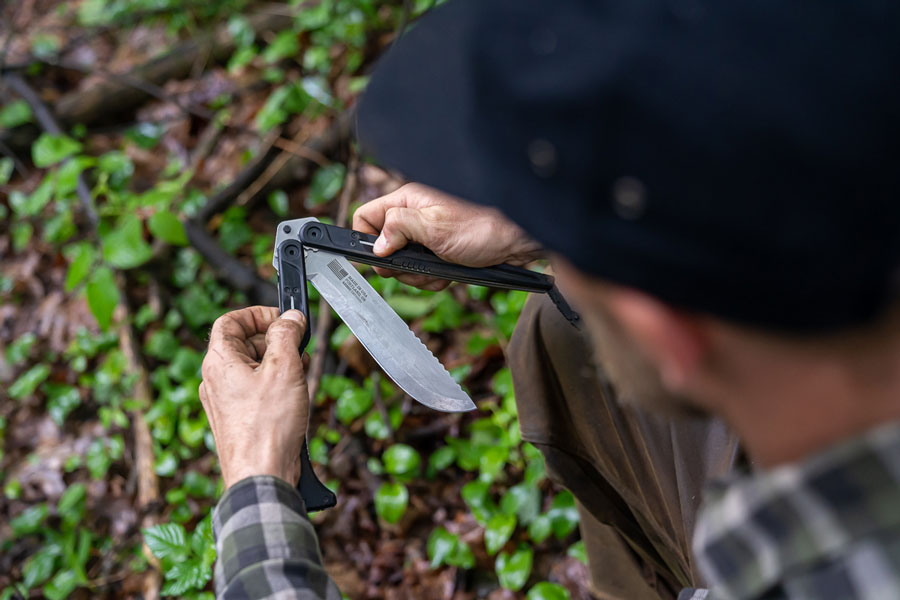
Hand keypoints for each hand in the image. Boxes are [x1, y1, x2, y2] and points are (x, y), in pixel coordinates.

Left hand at [199, 306, 308, 488]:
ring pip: (253, 369)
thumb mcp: (284, 367)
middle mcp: (216, 381)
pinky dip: (276, 387)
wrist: (262, 477)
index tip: (282, 318)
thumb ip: (287, 335)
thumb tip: (290, 318)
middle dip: (275, 341)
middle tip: (299, 347)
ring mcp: (225, 403)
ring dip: (279, 364)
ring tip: (301, 374)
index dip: (257, 314)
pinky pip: (255, 392)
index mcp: (219, 362)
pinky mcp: (237, 421)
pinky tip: (295, 397)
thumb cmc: (267, 427)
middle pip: (244, 344)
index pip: (231, 321)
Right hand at [352, 183, 542, 289]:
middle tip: (417, 268)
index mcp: (408, 200)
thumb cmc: (484, 226)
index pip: (367, 217)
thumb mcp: (436, 228)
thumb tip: (376, 244)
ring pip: (402, 263)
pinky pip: (421, 270)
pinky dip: (431, 278)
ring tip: (438, 271)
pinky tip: (447, 274)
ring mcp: (426, 234)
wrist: (519, 240)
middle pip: (383, 246)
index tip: (381, 259)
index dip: (367, 240)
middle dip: (397, 265)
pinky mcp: (438, 250)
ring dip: (417, 275)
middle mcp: (414, 215)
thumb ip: (400, 229)